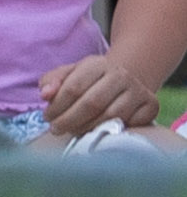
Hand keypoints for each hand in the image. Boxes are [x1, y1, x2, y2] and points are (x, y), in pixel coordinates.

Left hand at [40, 50, 163, 143]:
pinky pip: (131, 124)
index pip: (73, 88)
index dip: (57, 106)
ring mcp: (138, 90)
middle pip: (92, 103)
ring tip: (74, 131)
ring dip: (88, 128)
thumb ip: (52, 81)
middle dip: (69, 120)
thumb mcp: (68, 74)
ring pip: (111, 116)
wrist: (126, 78)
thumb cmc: (89, 80)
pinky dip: (113, 131)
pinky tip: (99, 132)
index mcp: (97, 64)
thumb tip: (45, 94)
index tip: (47, 118)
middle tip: (56, 130)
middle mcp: (121, 75)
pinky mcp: (151, 105)